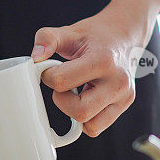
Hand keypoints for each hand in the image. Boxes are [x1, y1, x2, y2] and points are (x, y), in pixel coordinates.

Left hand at [32, 0, 159, 136]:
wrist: (123, 37)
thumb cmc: (95, 36)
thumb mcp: (69, 31)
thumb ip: (47, 38)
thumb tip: (35, 57)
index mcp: (103, 61)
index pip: (62, 82)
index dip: (48, 76)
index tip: (52, 69)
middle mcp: (118, 82)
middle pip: (80, 111)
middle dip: (62, 100)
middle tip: (64, 85)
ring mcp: (124, 96)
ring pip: (89, 126)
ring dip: (74, 112)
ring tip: (76, 91)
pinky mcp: (124, 106)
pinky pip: (96, 128)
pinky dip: (85, 119)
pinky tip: (84, 99)